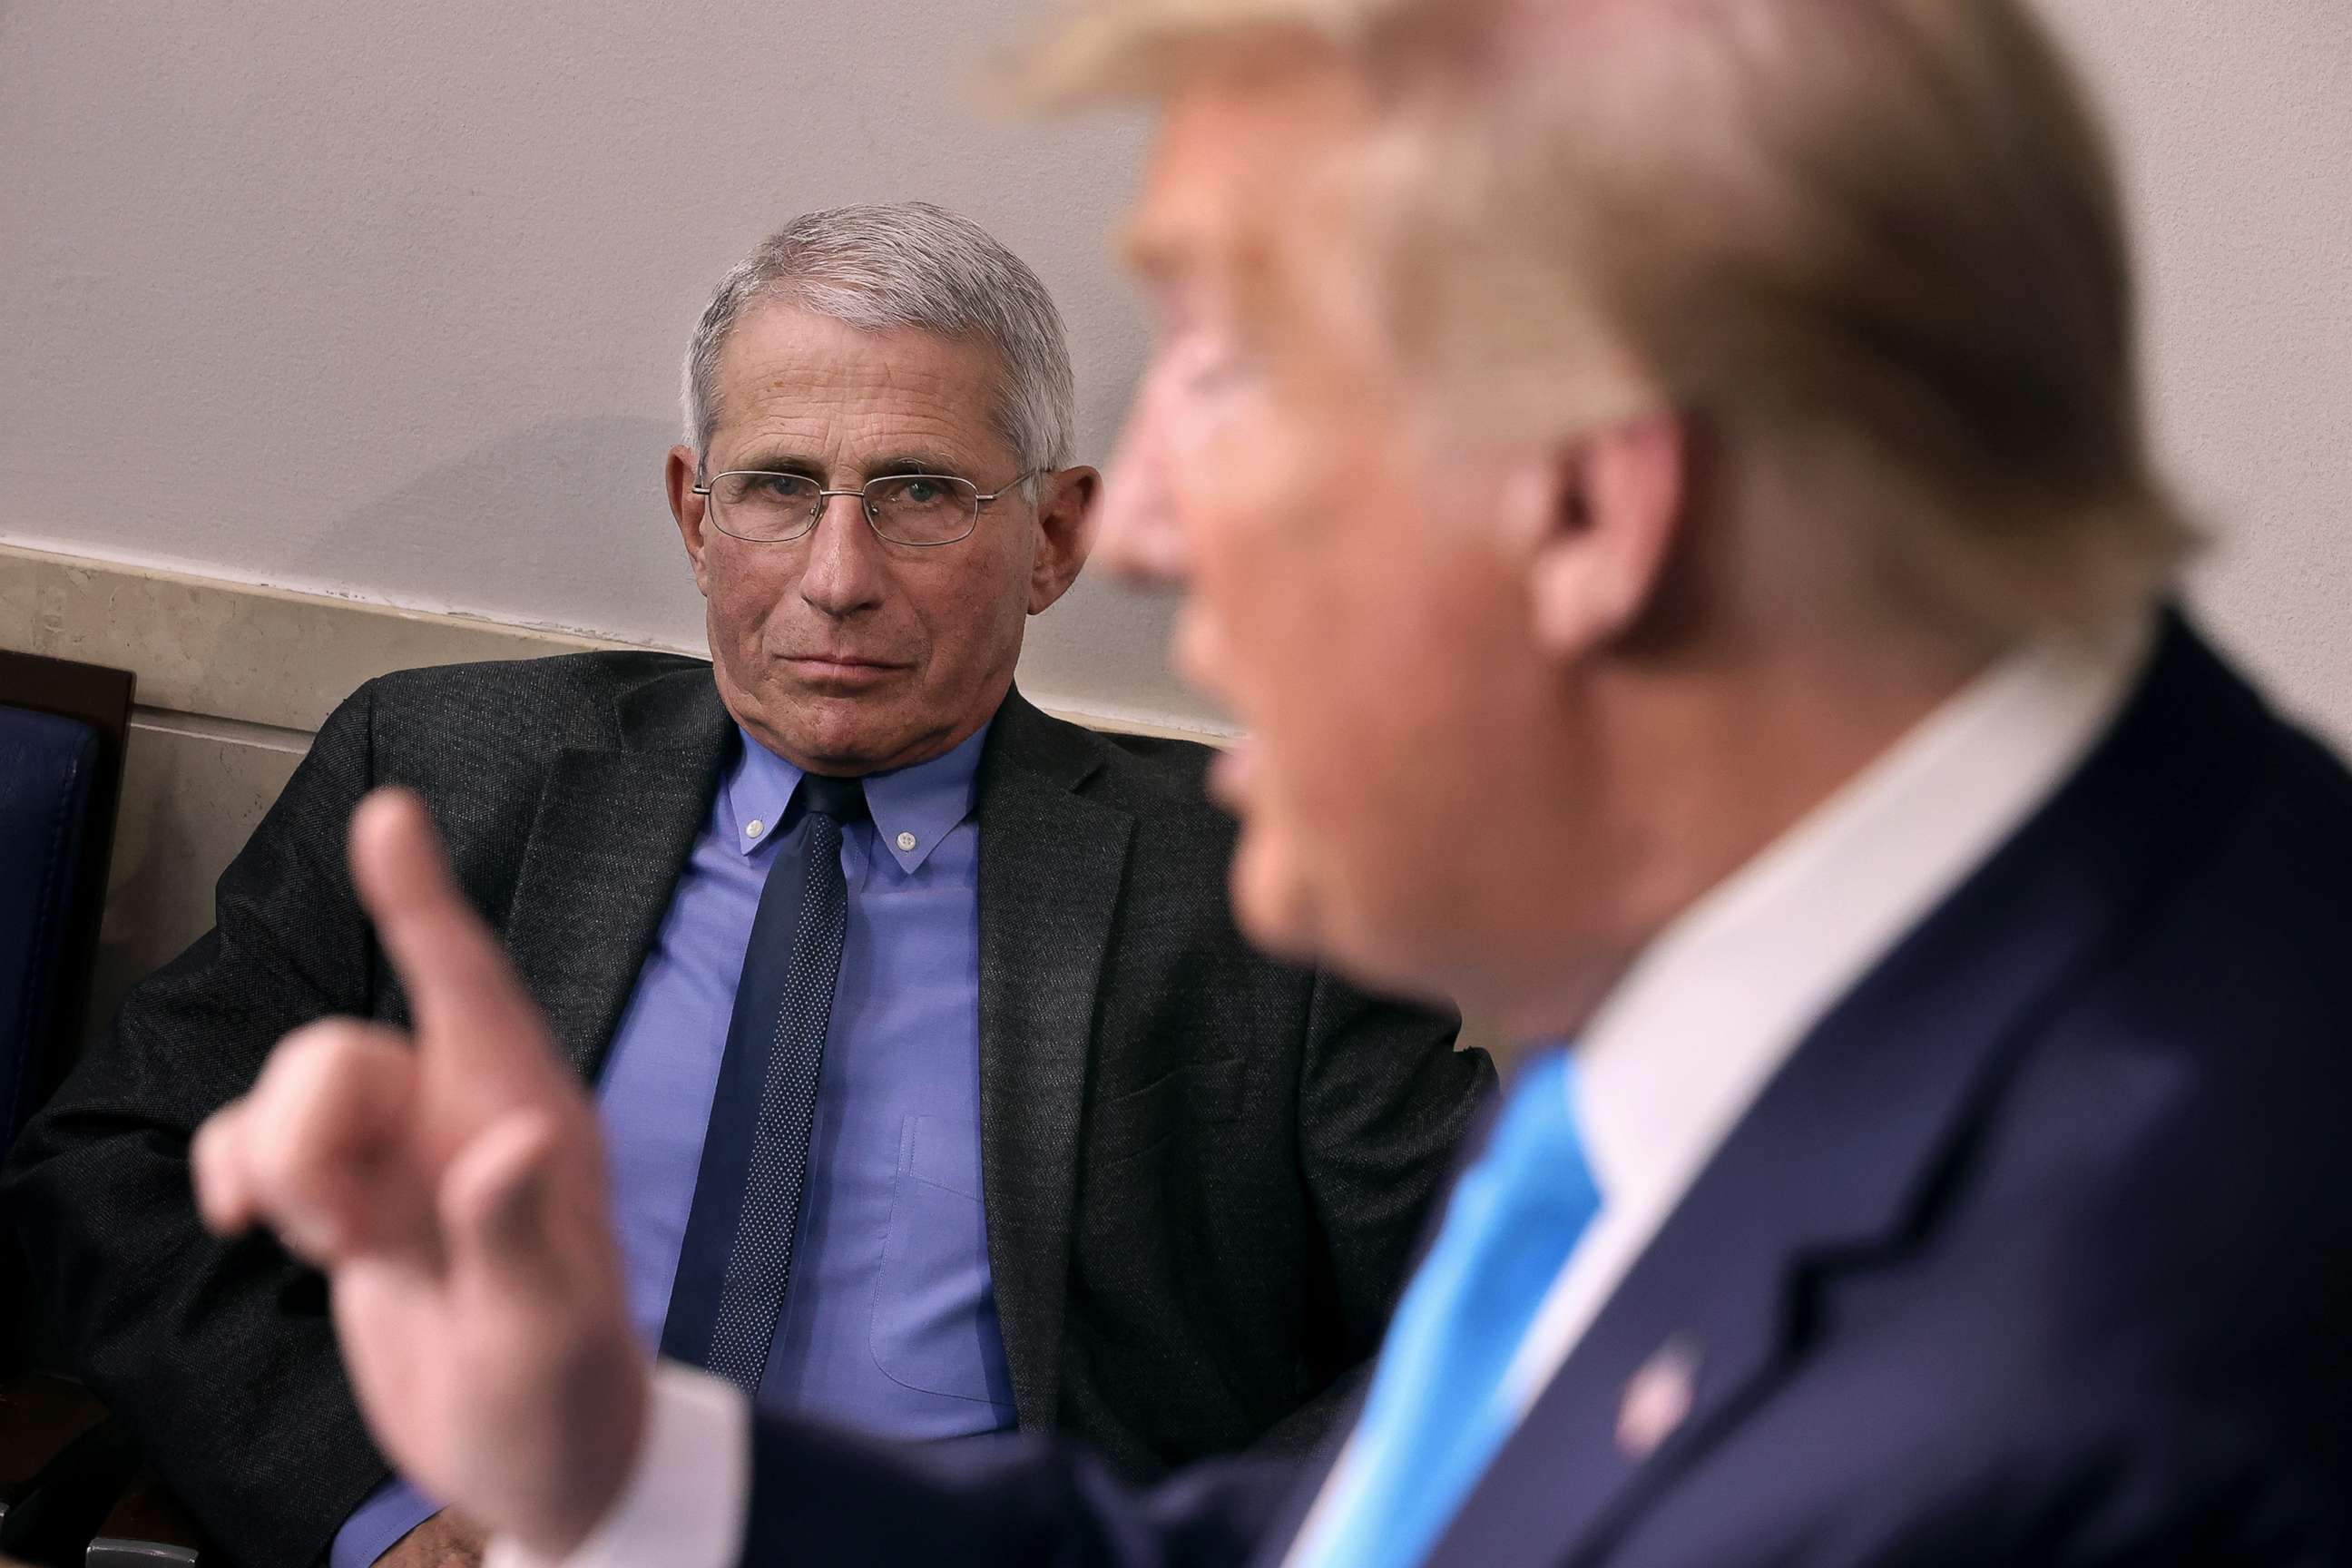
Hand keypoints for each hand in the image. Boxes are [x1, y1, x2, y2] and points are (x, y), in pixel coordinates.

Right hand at [192, 789, 645, 1560]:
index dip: (424, 902)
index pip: (473, 988)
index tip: (388, 817)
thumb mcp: (546, 1332)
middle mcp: (463, 1117)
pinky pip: (260, 1141)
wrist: (540, 1464)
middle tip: (345, 1240)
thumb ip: (519, 1236)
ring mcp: (403, 1156)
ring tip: (338, 1253)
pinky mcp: (354, 1198)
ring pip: (293, 1093)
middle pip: (338, 1055)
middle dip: (305, 1137)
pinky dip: (238, 1171)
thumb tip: (516, 1138)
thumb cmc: (567, 1399)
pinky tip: (248, 1224)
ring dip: (280, 1169)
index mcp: (530, 1119)